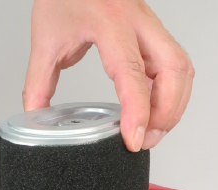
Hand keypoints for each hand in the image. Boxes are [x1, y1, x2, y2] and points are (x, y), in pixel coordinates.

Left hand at [23, 0, 193, 151]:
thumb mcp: (45, 39)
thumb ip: (38, 84)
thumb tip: (36, 118)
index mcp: (109, 20)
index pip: (132, 72)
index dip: (137, 112)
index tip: (134, 140)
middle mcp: (137, 20)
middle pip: (173, 70)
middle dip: (166, 113)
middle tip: (147, 139)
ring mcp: (150, 24)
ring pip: (181, 68)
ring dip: (173, 104)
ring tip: (153, 131)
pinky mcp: (154, 32)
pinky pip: (176, 64)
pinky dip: (172, 92)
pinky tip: (156, 110)